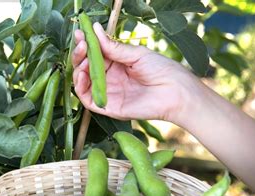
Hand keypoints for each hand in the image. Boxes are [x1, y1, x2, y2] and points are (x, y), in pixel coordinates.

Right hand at [72, 22, 198, 122]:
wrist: (175, 92)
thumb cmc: (161, 70)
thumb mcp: (136, 54)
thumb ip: (113, 47)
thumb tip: (94, 29)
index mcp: (116, 64)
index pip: (94, 54)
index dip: (85, 44)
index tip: (79, 32)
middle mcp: (109, 78)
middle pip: (85, 67)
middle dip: (80, 54)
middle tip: (81, 43)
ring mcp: (107, 92)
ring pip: (82, 82)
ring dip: (78, 68)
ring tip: (83, 57)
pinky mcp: (108, 106)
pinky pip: (87, 99)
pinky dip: (80, 86)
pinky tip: (83, 74)